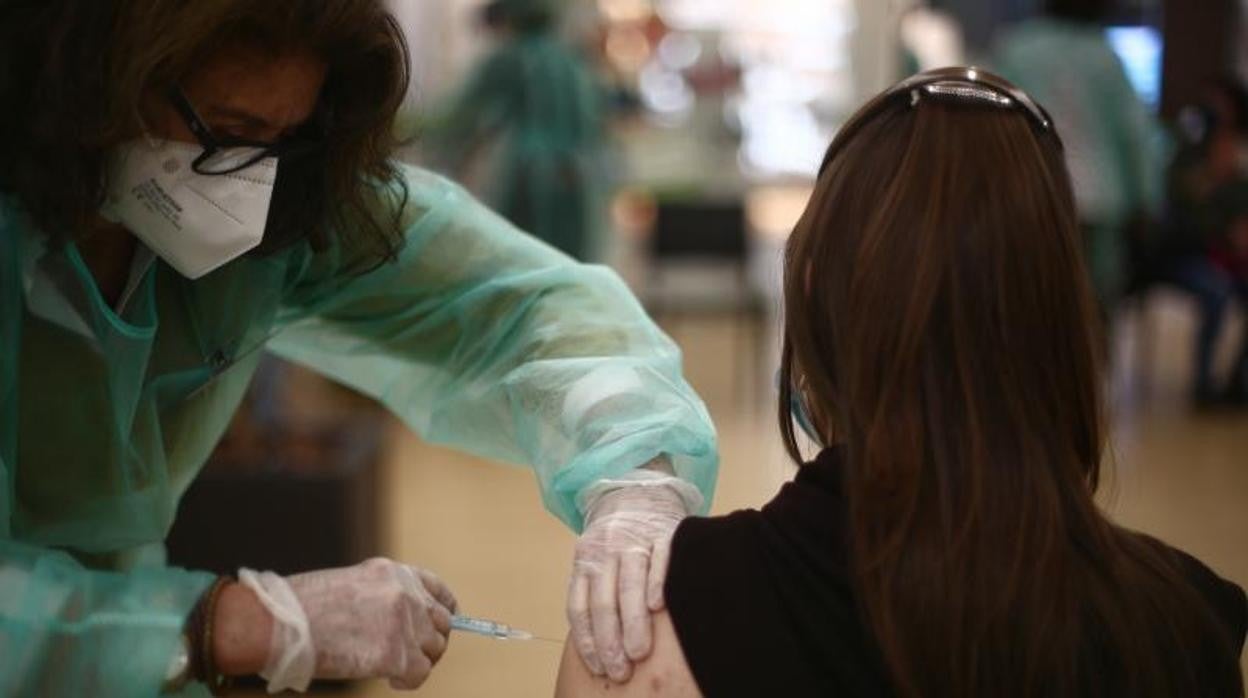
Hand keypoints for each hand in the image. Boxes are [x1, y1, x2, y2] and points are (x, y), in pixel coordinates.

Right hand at [240, 558, 457, 691]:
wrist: (280, 623)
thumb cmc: (301, 607)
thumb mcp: (351, 585)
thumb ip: (382, 597)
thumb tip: (399, 621)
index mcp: (393, 573)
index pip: (437, 590)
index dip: (443, 611)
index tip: (441, 625)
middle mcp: (405, 594)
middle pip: (441, 623)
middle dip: (429, 642)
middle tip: (410, 656)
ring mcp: (403, 624)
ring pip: (433, 649)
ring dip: (418, 662)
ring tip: (393, 668)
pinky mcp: (395, 654)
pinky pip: (420, 673)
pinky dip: (408, 681)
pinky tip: (390, 680)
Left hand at [567, 483, 690, 682]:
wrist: (638, 488)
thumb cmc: (617, 536)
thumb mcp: (594, 557)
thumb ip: (592, 590)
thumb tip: (596, 642)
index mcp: (585, 559)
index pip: (580, 606)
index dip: (588, 639)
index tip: (598, 666)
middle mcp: (606, 550)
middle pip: (604, 601)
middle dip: (610, 639)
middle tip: (619, 669)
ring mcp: (635, 540)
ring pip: (630, 584)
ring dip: (633, 622)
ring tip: (638, 653)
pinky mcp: (665, 532)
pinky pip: (660, 558)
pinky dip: (657, 582)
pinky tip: (658, 607)